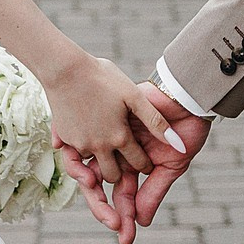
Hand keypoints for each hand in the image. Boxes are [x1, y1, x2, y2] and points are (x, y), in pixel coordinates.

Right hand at [43, 52, 181, 190]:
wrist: (64, 68)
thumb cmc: (102, 76)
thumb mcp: (134, 95)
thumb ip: (156, 121)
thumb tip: (180, 145)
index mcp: (119, 137)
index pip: (138, 163)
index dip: (145, 164)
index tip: (147, 163)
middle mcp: (98, 146)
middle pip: (113, 175)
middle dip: (121, 175)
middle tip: (127, 171)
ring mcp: (79, 143)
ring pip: (92, 167)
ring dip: (99, 166)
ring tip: (105, 158)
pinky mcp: (63, 138)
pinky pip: (75, 156)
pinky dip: (81, 155)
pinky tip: (87, 144)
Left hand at [59, 84, 209, 236]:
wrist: (187, 97)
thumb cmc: (184, 132)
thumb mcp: (171, 167)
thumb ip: (152, 192)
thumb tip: (140, 222)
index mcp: (132, 167)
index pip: (121, 197)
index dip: (122, 217)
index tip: (125, 240)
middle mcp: (117, 153)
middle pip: (100, 184)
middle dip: (103, 207)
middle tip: (111, 224)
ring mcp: (110, 136)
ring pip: (90, 163)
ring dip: (88, 181)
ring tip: (95, 192)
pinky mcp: (106, 118)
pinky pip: (86, 135)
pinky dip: (80, 153)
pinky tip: (83, 169)